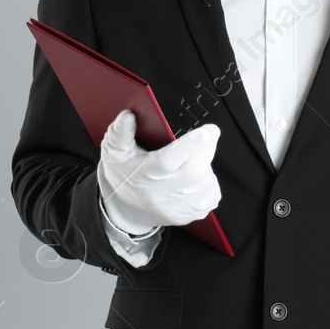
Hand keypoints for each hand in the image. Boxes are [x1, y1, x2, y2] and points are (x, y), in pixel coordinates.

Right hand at [96, 110, 222, 236]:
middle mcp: (167, 191)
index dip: (190, 145)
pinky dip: (208, 181)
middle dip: (207, 147)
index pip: (169, 159)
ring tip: (187, 163)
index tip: (206, 132)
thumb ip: (120, 132)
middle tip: (204, 137)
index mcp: (148, 172)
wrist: (127, 210)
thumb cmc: (124, 176)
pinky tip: (192, 179)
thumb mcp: (115, 153)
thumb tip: (128, 116)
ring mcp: (182, 205)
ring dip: (205, 165)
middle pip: (197, 167)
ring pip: (208, 177)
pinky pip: (214, 191)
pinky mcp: (194, 212)